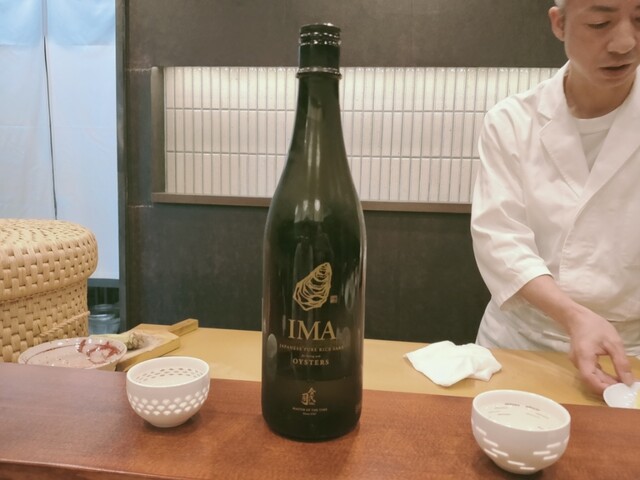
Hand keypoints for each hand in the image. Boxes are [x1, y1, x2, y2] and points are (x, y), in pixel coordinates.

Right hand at [517, 276, 634, 394]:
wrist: (577, 317)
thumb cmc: (595, 326)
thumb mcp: (613, 342)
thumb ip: (621, 362)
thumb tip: (628, 381)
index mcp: (583, 357)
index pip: (590, 379)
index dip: (604, 388)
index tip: (621, 392)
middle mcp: (577, 363)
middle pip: (591, 381)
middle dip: (609, 387)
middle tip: (626, 388)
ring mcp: (577, 363)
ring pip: (591, 378)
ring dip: (606, 383)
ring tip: (623, 383)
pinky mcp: (580, 362)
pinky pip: (591, 373)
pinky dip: (602, 377)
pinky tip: (614, 377)